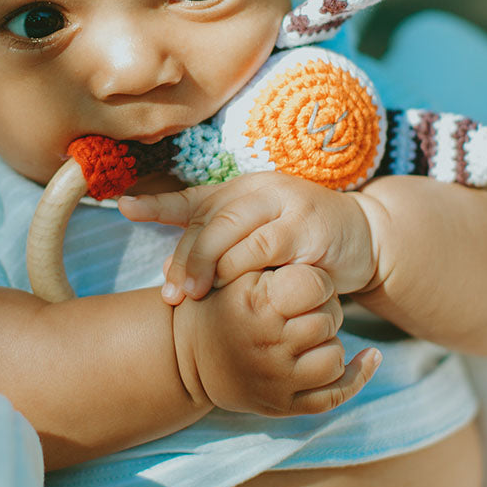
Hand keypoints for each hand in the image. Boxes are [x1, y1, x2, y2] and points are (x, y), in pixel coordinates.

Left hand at [119, 172, 377, 303]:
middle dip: (188, 260)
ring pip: (237, 238)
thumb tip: (158, 254)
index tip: (124, 206)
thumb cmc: (296, 238)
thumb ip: (211, 239)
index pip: (191, 199)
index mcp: (239, 190)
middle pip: (211, 223)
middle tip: (174, 294)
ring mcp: (286, 205)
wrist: (363, 236)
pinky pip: (270, 253)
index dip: (156, 204)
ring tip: (201, 297)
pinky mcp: (309, 228)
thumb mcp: (253, 232)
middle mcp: (259, 190)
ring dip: (216, 270)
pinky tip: (244, 292)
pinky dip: (251, 274)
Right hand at [173, 264, 380, 415]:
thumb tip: (308, 243)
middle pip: (326, 321)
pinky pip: (336, 394)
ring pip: (333, 357)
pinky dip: (357, 375)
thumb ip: (264, 257)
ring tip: (312, 333)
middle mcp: (267, 344)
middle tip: (306, 307)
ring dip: (329, 342)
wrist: (182, 356)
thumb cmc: (214, 305)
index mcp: (255, 305)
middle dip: (324, 310)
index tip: (303, 281)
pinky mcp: (283, 405)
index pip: (313, 285)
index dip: (316, 281)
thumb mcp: (231, 273)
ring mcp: (277, 379)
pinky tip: (367, 357)